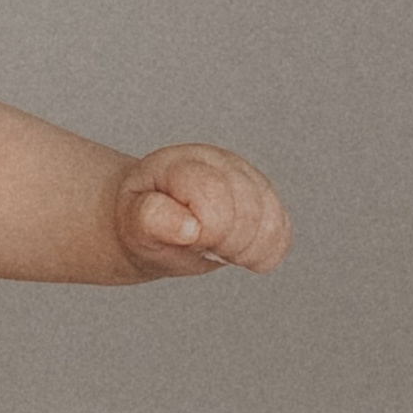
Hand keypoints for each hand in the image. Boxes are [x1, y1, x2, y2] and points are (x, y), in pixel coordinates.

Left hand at [114, 144, 290, 278]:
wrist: (150, 216)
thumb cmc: (140, 219)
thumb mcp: (131, 222)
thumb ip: (152, 220)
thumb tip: (190, 228)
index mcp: (183, 164)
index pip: (216, 194)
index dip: (208, 231)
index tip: (189, 240)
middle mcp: (220, 162)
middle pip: (250, 210)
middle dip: (227, 243)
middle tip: (203, 246)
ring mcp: (246, 176)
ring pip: (271, 220)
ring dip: (246, 248)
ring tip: (218, 248)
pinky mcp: (264, 196)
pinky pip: (282, 230)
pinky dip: (265, 250)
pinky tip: (239, 251)